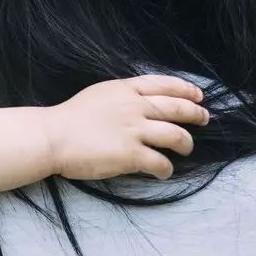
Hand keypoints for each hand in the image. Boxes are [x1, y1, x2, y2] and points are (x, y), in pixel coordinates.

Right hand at [43, 75, 208, 180]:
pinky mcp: (131, 154)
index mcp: (123, 89)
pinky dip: (166, 169)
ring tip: (185, 148)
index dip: (184, 89)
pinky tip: (163, 171)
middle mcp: (133, 107)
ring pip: (176, 136)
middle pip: (176, 108)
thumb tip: (140, 103)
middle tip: (203, 118)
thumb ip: (121, 96)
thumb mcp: (98, 94)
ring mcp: (134, 130)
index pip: (162, 85)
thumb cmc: (69, 117)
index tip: (197, 95)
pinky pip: (161, 162)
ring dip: (186, 143)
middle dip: (195, 113)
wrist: (52, 136)